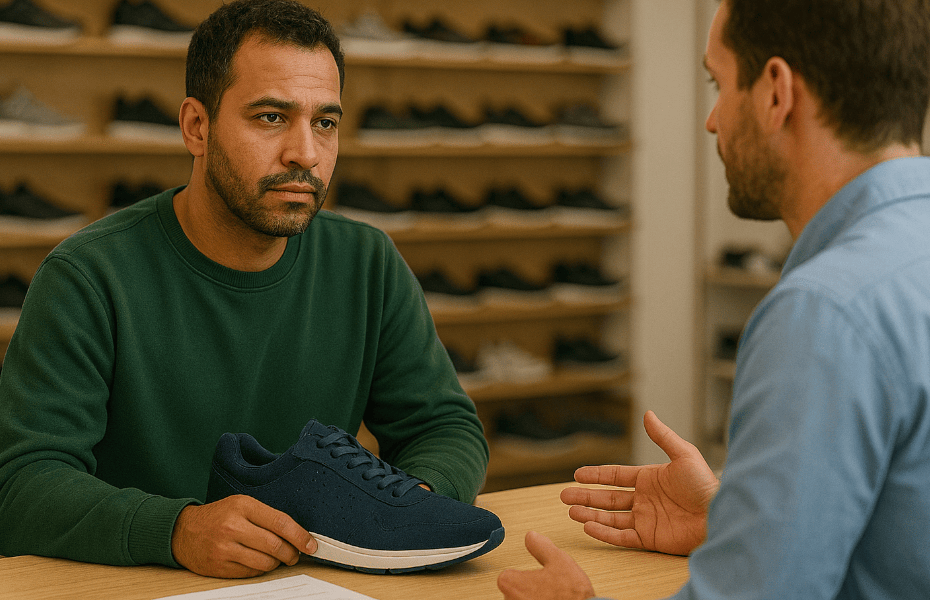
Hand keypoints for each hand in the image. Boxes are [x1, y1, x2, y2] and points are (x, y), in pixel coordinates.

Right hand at [171, 494, 316, 577]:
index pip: (280, 522)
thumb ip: (266, 516)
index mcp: (243, 506)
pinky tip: (259, 561)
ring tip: (276, 557)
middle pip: (275, 545)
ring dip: (277, 563)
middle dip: (291, 553)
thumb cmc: (218, 516)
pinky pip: (251, 572)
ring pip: (265, 562)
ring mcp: (225, 548)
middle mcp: (233, 526)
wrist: (183, 531)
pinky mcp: (220, 566)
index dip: (300, 535)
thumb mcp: (241, 505)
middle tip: (295, 554)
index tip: (311, 544)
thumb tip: (297, 534)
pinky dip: (261, 569)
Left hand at [497, 531, 595, 599]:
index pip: (507, 576)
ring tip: (552, 598)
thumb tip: (532, 537)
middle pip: (513, 593)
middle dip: (528, 590)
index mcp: (511, 583)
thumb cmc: (571, 596)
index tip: (534, 576)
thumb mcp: (559, 560)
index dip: (523, 575)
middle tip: (547, 589)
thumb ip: (541, 546)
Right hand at [561, 410, 718, 555]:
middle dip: (585, 496)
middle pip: (607, 498)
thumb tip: (647, 413)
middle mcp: (644, 499)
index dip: (596, 475)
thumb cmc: (706, 485)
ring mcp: (645, 519)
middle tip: (564, 495)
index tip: (577, 474)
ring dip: (590, 514)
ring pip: (610, 518)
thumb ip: (662, 436)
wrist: (721, 515)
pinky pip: (622, 537)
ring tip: (571, 511)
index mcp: (649, 479)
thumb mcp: (684, 454)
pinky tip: (589, 527)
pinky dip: (604, 533)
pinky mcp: (650, 538)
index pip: (615, 476)